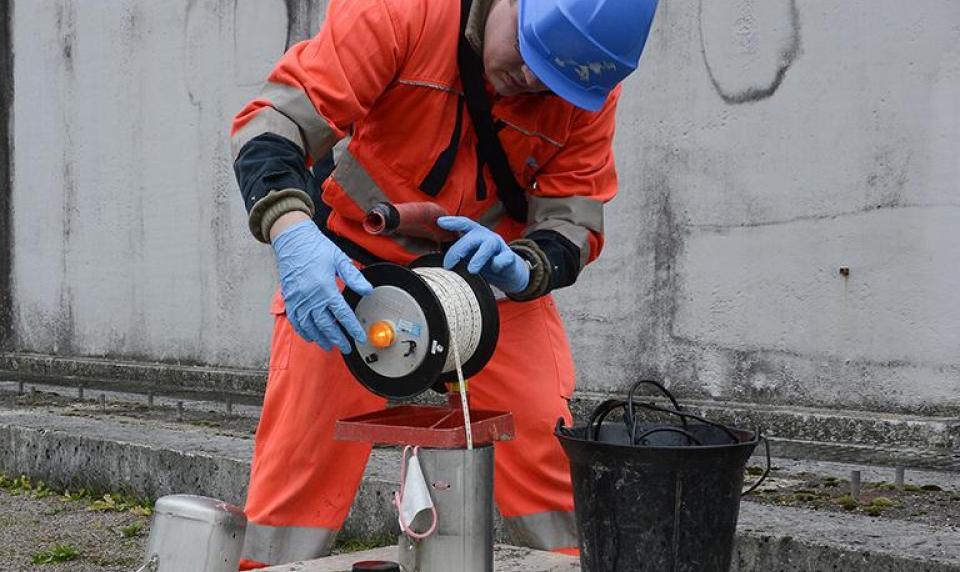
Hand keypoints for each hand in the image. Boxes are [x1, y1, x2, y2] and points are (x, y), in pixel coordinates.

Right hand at [272, 220, 372, 351]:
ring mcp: (298, 299)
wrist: (292, 241)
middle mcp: (310, 297)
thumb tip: (368, 290)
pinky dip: (303, 331)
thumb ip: (354, 277)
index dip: (352, 327)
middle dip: (337, 338)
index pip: (342, 314)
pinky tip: (310, 336)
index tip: (359, 336)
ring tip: (329, 346)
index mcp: (325, 287)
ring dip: (320, 338)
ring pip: (310, 326)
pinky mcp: (290, 299)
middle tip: (346, 348)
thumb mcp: (339, 259)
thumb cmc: (316, 248)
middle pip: (325, 325)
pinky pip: (296, 321)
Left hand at [437, 216, 529, 292]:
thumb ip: (458, 254)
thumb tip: (439, 260)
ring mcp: (499, 246)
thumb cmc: (485, 263)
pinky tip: (495, 268)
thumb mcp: (469, 256)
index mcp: (476, 234)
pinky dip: (499, 263)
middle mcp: (487, 237)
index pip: (464, 223)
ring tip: (471, 270)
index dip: (453, 222)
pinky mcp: (509, 257)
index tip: (440, 222)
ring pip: (489, 245)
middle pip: (472, 237)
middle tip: (448, 265)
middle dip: (458, 250)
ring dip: (479, 257)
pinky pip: (505, 258)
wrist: (509, 273)